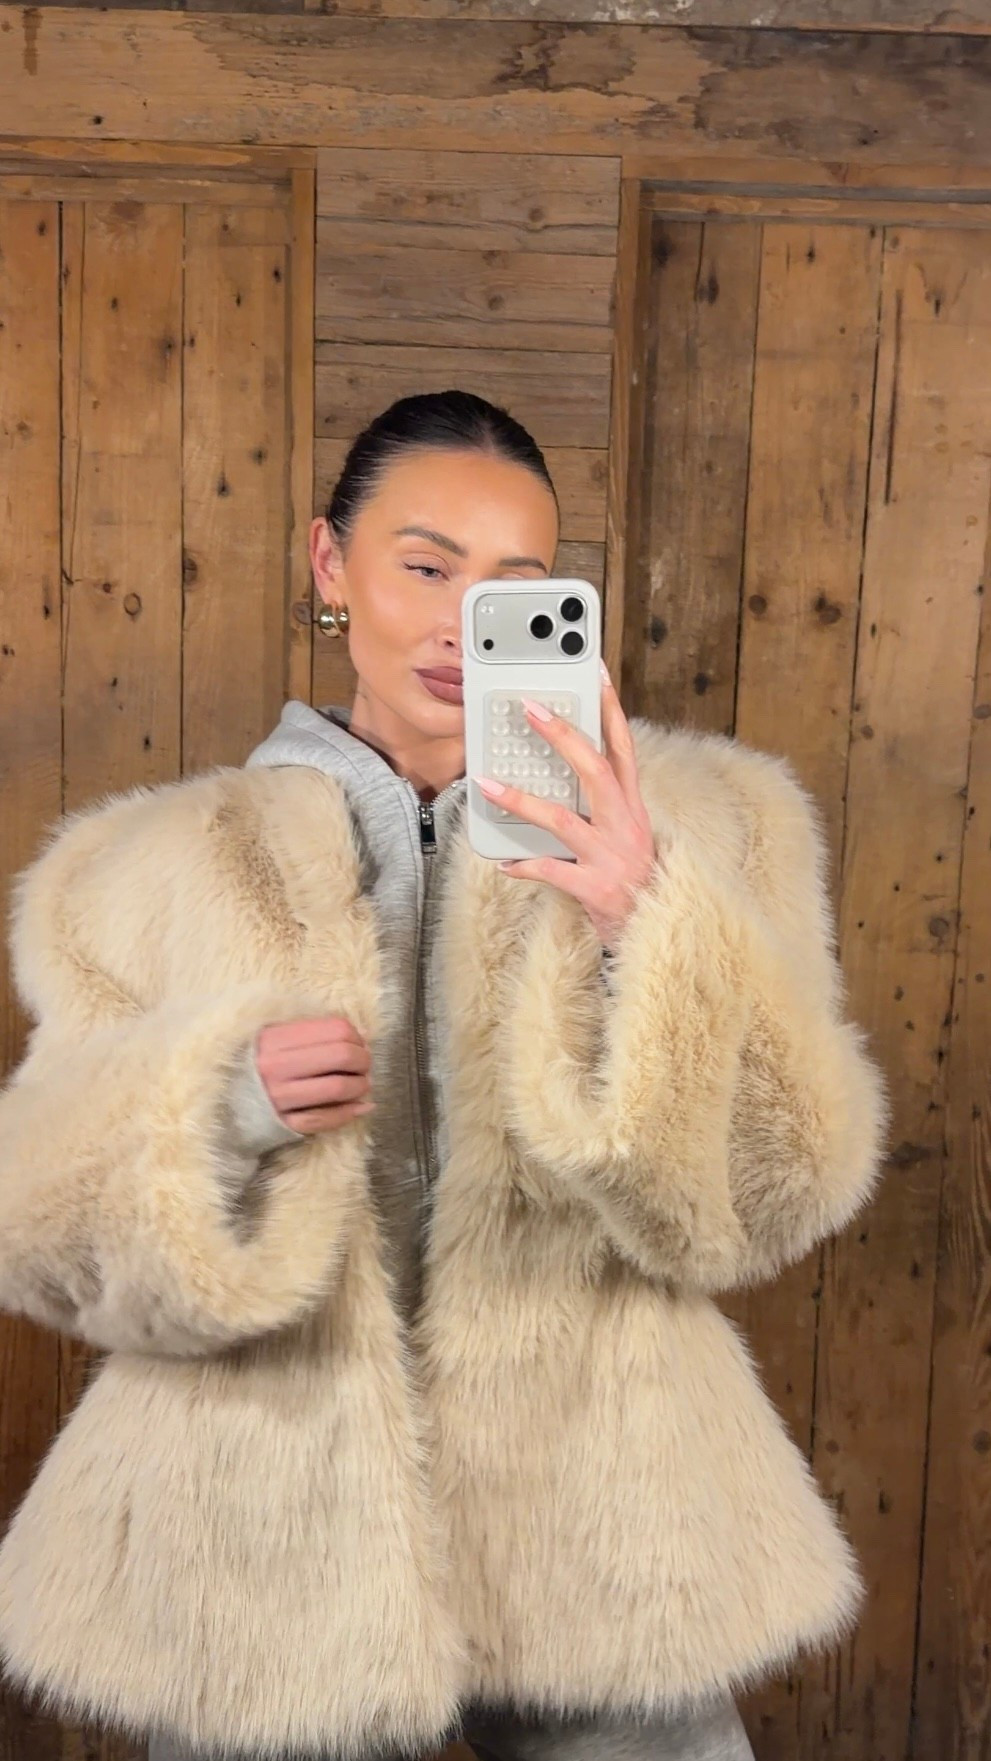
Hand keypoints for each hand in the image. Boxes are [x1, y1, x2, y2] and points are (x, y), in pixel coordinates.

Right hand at [253, 1016, 372, 1134]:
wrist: (220, 1102)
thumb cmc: (254, 1065)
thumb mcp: (273, 1039)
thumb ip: (312, 1035)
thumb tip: (363, 1037)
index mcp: (275, 1037)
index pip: (336, 1029)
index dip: (356, 1037)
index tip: (358, 1045)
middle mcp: (277, 1065)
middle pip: (342, 1056)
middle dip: (363, 1061)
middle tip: (363, 1066)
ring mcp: (279, 1096)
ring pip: (338, 1088)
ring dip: (360, 1086)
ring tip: (361, 1085)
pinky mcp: (283, 1123)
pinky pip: (325, 1118)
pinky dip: (350, 1112)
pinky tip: (360, 1107)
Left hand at [474, 663, 661, 947]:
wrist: (657, 929)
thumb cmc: (635, 877)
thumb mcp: (626, 832)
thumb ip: (600, 804)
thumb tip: (559, 774)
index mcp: (632, 806)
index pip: (623, 747)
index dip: (609, 709)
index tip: (595, 673)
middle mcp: (624, 824)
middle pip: (594, 769)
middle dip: (562, 736)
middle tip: (531, 709)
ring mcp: (610, 855)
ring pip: (563, 819)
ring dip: (521, 800)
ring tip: (487, 785)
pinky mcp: (595, 887)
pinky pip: (551, 871)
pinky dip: (524, 866)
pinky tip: (504, 862)